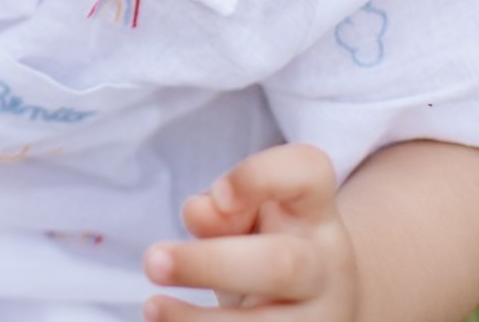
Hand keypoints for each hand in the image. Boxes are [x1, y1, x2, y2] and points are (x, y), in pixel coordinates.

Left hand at [142, 144, 361, 319]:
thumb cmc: (262, 249)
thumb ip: (224, 209)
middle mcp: (326, 267)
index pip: (308, 172)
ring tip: (152, 308)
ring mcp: (320, 318)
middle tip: (152, 262)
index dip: (261, 177)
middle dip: (211, 264)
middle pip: (281, 264)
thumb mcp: (247, 220)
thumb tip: (199, 213)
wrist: (311, 310)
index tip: (218, 194)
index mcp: (314, 213)